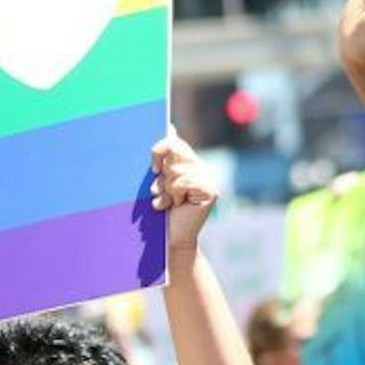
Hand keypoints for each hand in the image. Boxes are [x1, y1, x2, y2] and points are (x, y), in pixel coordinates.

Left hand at [150, 134, 219, 251]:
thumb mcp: (158, 180)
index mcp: (187, 163)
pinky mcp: (210, 191)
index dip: (159, 151)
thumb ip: (163, 157)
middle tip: (160, 191)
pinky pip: (184, 182)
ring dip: (167, 189)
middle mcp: (200, 168)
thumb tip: (171, 126)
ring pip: (177, 170)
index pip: (174, 143)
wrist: (169, 239)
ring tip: (168, 202)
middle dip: (162, 173)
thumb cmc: (159, 211)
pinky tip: (177, 206)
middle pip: (175, 151)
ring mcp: (207, 179)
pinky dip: (174, 195)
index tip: (153, 169)